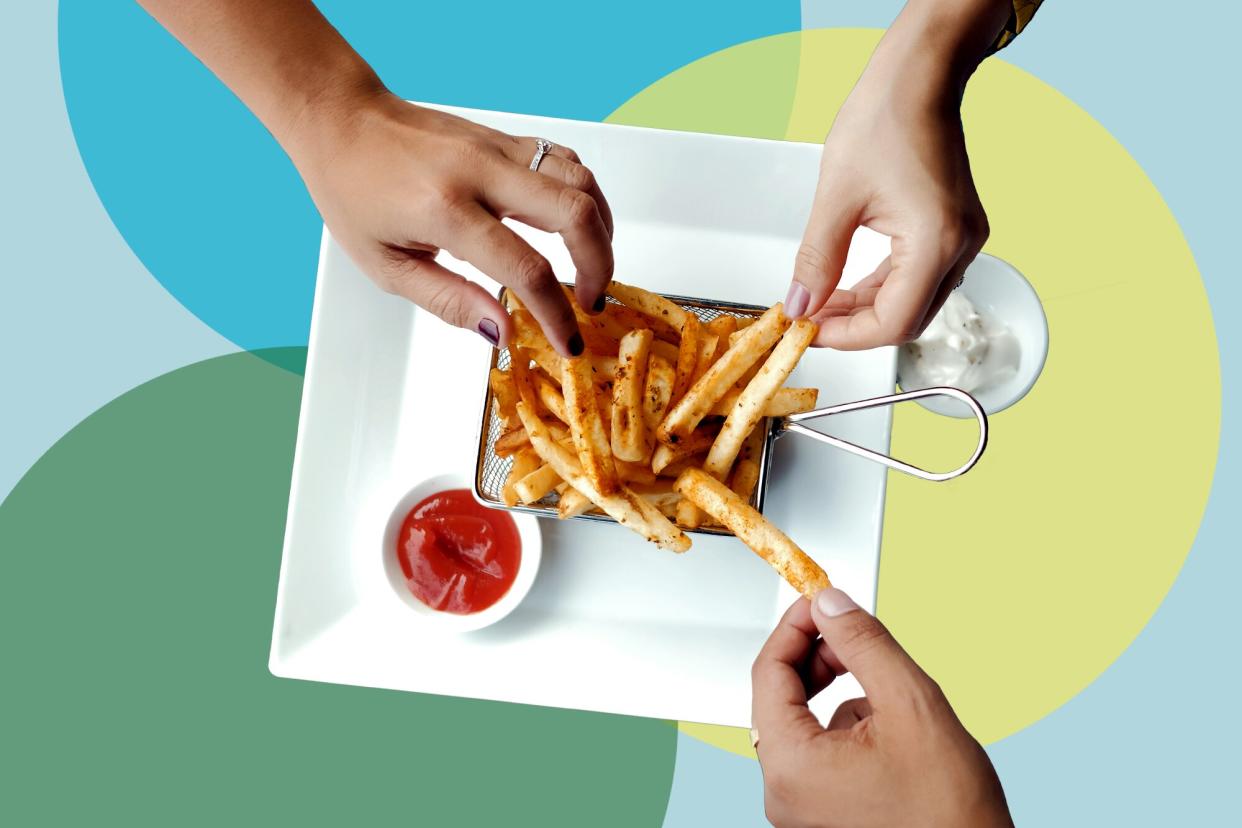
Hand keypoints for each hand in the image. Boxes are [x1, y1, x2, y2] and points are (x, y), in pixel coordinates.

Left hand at [290, 89, 613, 355]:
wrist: (343, 122)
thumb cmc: (354, 193)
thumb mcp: (387, 267)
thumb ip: (450, 301)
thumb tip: (503, 330)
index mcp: (445, 210)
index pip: (526, 268)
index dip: (556, 314)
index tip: (568, 342)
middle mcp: (479, 172)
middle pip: (574, 213)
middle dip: (598, 266)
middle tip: (590, 302)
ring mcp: (497, 148)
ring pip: (580, 180)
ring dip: (600, 230)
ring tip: (591, 268)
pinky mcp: (505, 139)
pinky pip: (565, 162)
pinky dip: (585, 197)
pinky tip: (578, 227)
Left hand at [751, 590, 1012, 827]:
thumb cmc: (950, 813)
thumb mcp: (910, 703)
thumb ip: (864, 644)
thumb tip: (831, 604)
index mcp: (790, 765)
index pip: (768, 672)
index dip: (795, 626)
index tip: (819, 599)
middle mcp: (783, 792)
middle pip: (781, 699)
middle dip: (818, 660)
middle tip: (851, 634)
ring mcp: (802, 809)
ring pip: (805, 725)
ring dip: (839, 696)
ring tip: (890, 699)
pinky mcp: (823, 816)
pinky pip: (821, 754)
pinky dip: (850, 730)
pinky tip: (893, 736)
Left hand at [785, 0, 1010, 348]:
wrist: (919, 77)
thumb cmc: (886, 118)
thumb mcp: (836, 198)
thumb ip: (817, 260)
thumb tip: (801, 305)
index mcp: (936, 241)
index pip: (894, 321)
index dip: (848, 336)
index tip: (811, 332)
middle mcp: (960, 246)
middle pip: (907, 317)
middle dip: (855, 325)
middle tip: (810, 320)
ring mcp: (962, 238)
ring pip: (912, 300)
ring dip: (866, 307)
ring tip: (820, 302)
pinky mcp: (954, 229)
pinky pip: (918, 276)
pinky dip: (881, 286)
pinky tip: (845, 284)